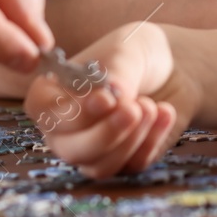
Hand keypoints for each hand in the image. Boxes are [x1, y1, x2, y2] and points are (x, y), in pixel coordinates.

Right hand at [26, 23, 198, 178]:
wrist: (172, 66)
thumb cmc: (137, 52)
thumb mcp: (127, 50)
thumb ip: (117, 72)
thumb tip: (114, 98)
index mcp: (52, 93)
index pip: (44, 112)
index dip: (72, 113)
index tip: (105, 100)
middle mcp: (65, 128)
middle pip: (70, 149)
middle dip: (106, 134)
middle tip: (133, 110)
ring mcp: (92, 149)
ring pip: (100, 166)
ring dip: (130, 138)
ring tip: (151, 106)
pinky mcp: (123, 161)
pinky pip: (131, 166)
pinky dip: (151, 141)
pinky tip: (165, 112)